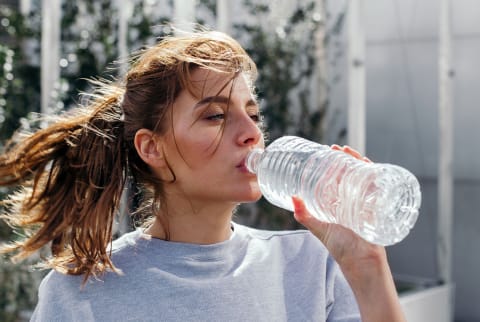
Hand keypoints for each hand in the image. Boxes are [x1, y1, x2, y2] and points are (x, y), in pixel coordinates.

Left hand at [293, 144, 383, 268]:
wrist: (360, 262)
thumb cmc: (340, 247)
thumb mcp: (319, 229)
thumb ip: (304, 215)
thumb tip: (292, 198)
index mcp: (339, 201)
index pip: (337, 176)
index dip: (333, 162)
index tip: (326, 151)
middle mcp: (353, 199)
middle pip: (352, 172)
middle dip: (346, 158)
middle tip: (337, 148)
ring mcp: (366, 201)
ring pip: (365, 176)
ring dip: (360, 162)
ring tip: (351, 153)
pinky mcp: (377, 207)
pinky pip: (379, 188)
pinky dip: (376, 176)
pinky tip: (370, 166)